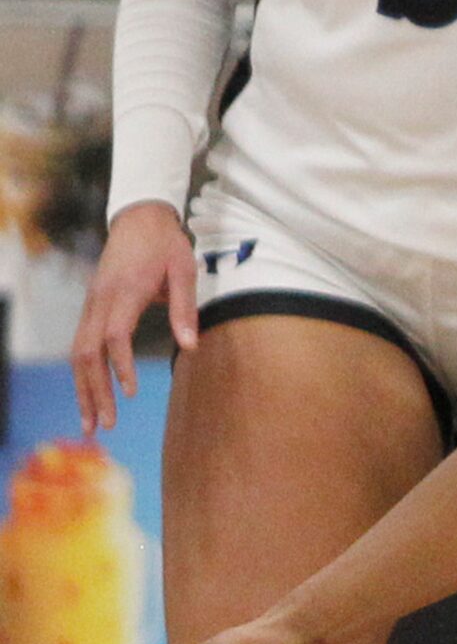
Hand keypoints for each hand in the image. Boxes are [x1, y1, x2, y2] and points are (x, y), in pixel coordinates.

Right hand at [69, 202, 197, 432]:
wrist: (139, 217)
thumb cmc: (166, 245)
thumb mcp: (185, 271)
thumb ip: (186, 309)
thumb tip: (191, 348)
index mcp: (123, 292)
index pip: (115, 335)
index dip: (120, 365)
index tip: (130, 392)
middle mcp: (100, 300)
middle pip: (87, 352)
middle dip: (94, 390)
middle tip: (104, 425)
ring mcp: (92, 304)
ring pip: (78, 352)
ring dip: (84, 389)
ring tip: (92, 424)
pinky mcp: (92, 308)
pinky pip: (81, 345)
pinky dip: (84, 374)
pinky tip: (90, 397)